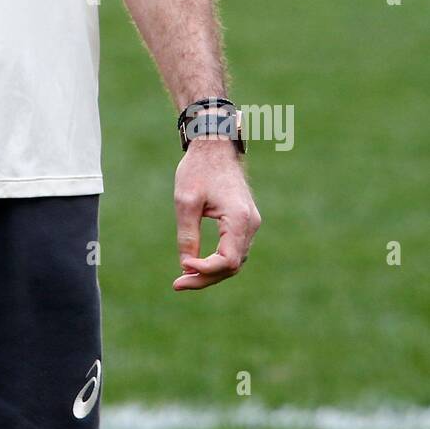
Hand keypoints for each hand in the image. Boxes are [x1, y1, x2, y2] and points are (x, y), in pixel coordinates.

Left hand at [172, 138, 260, 289]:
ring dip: (211, 271)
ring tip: (184, 278)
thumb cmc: (198, 169)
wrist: (213, 144)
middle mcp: (251, 224)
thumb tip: (186, 267)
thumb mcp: (186, 202)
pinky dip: (217, 260)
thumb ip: (187, 235)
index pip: (228, 261)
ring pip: (234, 260)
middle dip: (205, 278)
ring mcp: (251, 223)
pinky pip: (234, 249)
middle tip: (177, 284)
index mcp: (240, 219)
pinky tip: (196, 264)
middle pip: (232, 266)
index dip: (204, 271)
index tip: (181, 269)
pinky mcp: (245, 221)